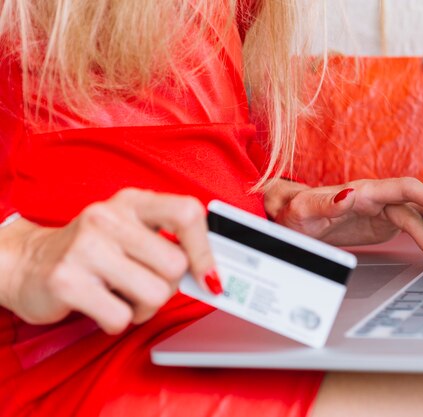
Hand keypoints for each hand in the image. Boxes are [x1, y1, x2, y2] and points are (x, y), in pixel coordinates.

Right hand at [0, 188, 215, 333]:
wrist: (27, 263)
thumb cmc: (92, 250)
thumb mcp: (131, 231)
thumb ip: (169, 241)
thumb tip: (213, 273)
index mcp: (133, 202)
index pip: (188, 213)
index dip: (206, 250)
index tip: (209, 277)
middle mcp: (109, 217)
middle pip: (175, 265)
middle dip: (167, 287)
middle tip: (144, 285)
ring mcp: (86, 247)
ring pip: (155, 294)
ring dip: (144, 308)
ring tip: (122, 296)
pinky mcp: (66, 281)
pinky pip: (121, 318)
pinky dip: (118, 322)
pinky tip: (101, 306)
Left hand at [264, 178, 422, 271]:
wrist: (288, 215)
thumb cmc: (293, 213)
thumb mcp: (302, 210)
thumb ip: (325, 202)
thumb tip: (349, 195)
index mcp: (362, 191)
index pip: (404, 189)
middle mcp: (376, 197)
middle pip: (418, 203)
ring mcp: (381, 209)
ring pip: (420, 214)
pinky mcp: (381, 221)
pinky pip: (412, 219)